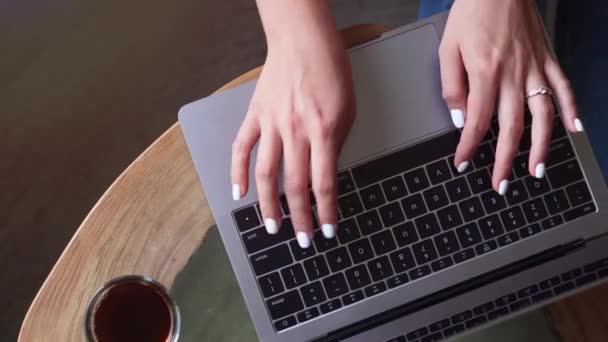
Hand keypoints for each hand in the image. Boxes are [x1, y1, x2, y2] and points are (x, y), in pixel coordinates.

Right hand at [231, 1, 354, 247]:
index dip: (326, 213)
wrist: (303, 40)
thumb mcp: (347, 110)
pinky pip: (242, 149)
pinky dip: (238, 173)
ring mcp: (272, 124)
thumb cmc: (331, 70)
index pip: (325, 184)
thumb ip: (336, 143)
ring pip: (266, 175)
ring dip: (269, 205)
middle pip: (296, 187)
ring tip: (272, 227)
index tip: (328, 231)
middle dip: (300, 219)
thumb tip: (326, 171)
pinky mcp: (255, 116)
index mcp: (324, 131)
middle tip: (302, 241)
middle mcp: (296, 132)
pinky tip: (239, 194)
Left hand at [440, 0, 579, 193]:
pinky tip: (575, 131)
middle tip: (500, 185)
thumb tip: (460, 120)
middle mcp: (514, 75)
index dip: (468, 148)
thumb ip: (452, 87)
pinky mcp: (548, 60)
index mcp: (485, 73)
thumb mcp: (447, 49)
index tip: (461, 165)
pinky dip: (572, 110)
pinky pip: (564, 89)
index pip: (477, 122)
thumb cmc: (471, 14)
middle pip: (511, 128)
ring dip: (542, 147)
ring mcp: (535, 69)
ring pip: (543, 116)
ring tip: (537, 172)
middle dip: (504, 161)